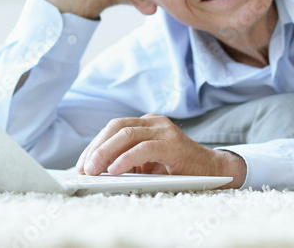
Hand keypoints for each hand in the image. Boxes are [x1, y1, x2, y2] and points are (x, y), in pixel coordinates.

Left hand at [75, 114, 244, 188]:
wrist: (213, 172)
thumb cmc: (177, 170)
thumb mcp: (147, 164)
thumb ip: (127, 161)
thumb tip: (96, 170)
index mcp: (147, 124)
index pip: (113, 128)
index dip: (94, 145)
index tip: (81, 164)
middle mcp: (155, 122)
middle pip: (116, 127)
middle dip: (96, 148)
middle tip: (83, 169)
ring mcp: (165, 130)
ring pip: (126, 134)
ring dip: (105, 153)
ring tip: (93, 170)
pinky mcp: (173, 144)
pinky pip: (144, 148)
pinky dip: (126, 158)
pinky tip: (115, 169)